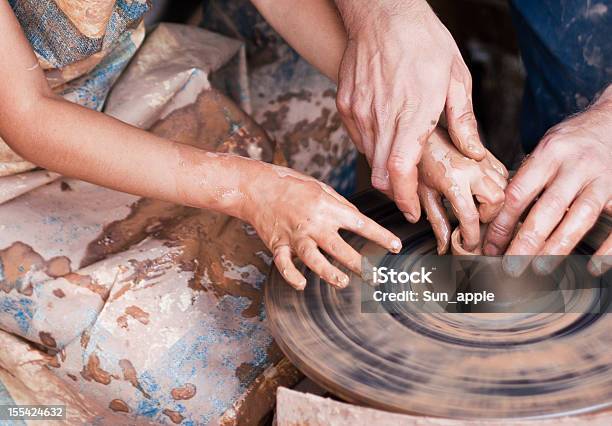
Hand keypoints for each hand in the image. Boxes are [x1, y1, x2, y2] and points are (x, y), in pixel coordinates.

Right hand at [245, 165, 401, 289]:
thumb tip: (358, 220)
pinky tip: (302, 284)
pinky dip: (292, 276)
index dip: (380, 236)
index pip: (360, 223)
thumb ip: (340, 205)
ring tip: (343, 282)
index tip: (396, 247)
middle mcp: (313, 223)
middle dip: (360, 264)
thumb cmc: (291, 185)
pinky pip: (284, 264)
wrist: (256, 186)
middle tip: (376, 277)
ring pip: (313, 258)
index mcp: (327, 207)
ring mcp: (295, 235)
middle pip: (339, 247)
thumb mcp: (321, 188)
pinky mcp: (277, 244)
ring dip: (329, 273)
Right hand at [334, 0, 484, 221]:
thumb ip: (463, 121)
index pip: (402, 170)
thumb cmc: (422, 40)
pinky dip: (372, 146)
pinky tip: (386, 135)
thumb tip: (474, 153)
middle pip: (381, 174)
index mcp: (413, 111)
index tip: (413, 211)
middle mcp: (381, 116)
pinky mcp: (345, 105)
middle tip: (410, 195)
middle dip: (396, 192)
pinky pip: (357, 138)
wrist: (381, 13)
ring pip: (369, 158)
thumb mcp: (456, 76)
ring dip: (386, 167)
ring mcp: (359, 111)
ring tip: (402, 158)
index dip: (406, 198)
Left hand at [418, 129, 507, 253]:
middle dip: (489, 216)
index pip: (470, 216)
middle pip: (497, 201)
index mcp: (453, 180)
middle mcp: (472, 169)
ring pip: (505, 187)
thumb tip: (444, 246)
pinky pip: (503, 174)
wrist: (423, 134)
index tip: (467, 245)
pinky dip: (498, 187)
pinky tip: (483, 193)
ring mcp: (482, 160)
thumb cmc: (419, 161)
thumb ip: (437, 221)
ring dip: (495, 203)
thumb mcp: (424, 194)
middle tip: (475, 221)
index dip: (471, 236)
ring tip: (478, 209)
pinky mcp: (487, 155)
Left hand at [484, 88, 611, 276]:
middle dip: (525, 242)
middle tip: (509, 268)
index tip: (489, 247)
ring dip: (557, 247)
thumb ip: (527, 177)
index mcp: (549, 154)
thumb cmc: (573, 141)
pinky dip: (607, 249)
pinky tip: (592, 267)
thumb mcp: (546, 148)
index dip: (501, 224)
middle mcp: (576, 166)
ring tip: (538, 268)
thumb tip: (496, 216)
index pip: (518, 193)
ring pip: (579, 217)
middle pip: (547, 209)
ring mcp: (603, 179)